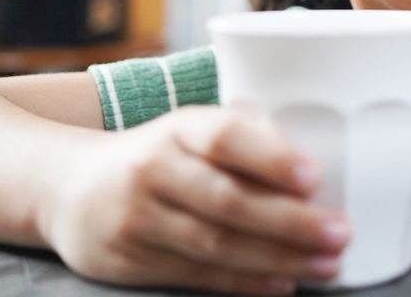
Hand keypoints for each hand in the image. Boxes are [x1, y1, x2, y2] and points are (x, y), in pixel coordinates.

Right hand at [41, 105, 349, 294]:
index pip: (225, 137)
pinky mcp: (127, 261)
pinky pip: (195, 275)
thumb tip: (314, 162)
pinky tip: (283, 282)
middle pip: (227, 200)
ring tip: (326, 263)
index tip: (314, 176)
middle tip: (339, 232)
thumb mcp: (192, 130)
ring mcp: (136, 219)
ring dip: (278, 258)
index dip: (270, 157)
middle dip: (290, 221)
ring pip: (215, 244)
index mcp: (179, 128)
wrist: (70, 187)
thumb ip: (247, 136)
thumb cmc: (160, 154)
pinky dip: (243, 282)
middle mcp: (153, 170)